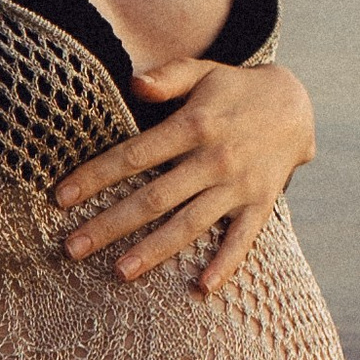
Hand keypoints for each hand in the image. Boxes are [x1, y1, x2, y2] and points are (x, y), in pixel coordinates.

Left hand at [54, 59, 315, 296]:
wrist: (297, 104)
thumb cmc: (234, 88)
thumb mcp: (203, 71)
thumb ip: (168, 77)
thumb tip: (133, 83)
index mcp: (194, 125)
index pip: (135, 155)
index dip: (96, 176)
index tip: (61, 198)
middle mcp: (215, 158)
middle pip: (154, 197)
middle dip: (111, 224)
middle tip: (72, 248)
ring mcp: (239, 185)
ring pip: (190, 223)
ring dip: (155, 250)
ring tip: (119, 272)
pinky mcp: (261, 203)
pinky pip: (243, 238)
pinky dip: (226, 263)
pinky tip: (203, 288)